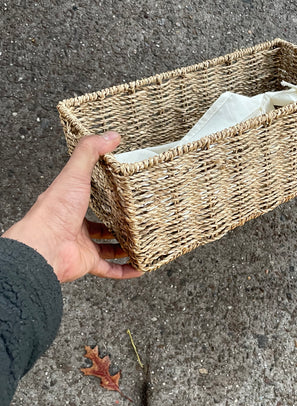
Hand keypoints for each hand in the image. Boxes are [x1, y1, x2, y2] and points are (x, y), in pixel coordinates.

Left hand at [2, 132, 143, 282]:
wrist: (43, 247)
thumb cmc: (54, 211)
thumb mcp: (74, 174)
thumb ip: (91, 153)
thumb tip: (111, 135)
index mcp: (69, 202)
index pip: (88, 194)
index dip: (104, 191)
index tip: (123, 187)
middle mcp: (75, 224)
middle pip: (99, 222)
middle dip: (117, 221)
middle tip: (137, 216)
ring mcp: (81, 245)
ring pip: (106, 246)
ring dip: (124, 245)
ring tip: (143, 240)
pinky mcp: (87, 263)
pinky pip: (110, 269)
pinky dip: (126, 269)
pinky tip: (140, 266)